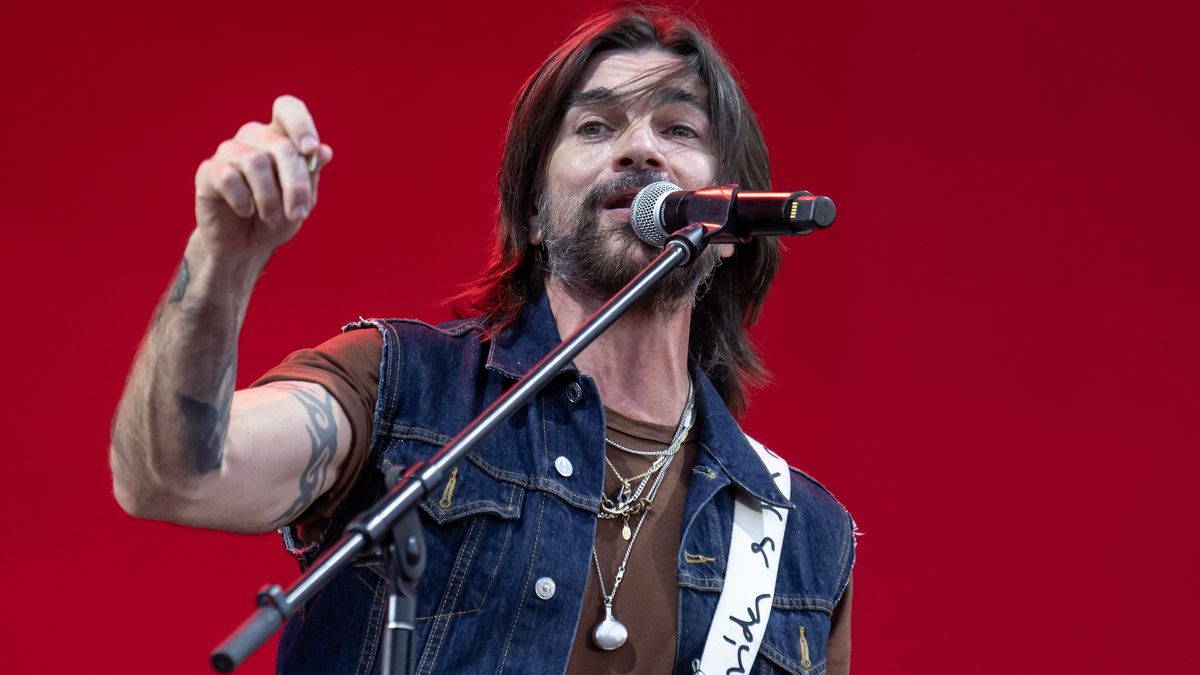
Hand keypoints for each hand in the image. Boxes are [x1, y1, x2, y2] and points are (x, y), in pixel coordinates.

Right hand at [193, 95, 332, 259]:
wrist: (245, 246)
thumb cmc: (277, 218)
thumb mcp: (302, 201)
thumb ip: (311, 175)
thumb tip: (324, 151)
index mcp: (279, 137)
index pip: (287, 108)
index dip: (300, 124)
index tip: (310, 150)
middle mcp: (253, 137)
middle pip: (281, 146)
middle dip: (295, 185)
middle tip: (299, 214)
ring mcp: (228, 152)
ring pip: (255, 162)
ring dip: (270, 198)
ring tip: (272, 217)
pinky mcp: (208, 172)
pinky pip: (229, 178)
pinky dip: (243, 201)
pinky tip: (245, 211)